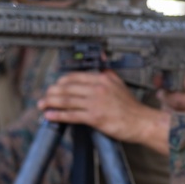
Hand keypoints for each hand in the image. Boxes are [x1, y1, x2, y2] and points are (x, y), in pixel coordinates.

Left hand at [39, 71, 171, 153]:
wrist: (142, 122)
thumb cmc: (132, 107)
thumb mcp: (120, 84)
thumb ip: (108, 73)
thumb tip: (101, 61)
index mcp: (102, 79)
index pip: (74, 76)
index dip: (61, 81)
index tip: (55, 85)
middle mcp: (97, 89)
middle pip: (66, 87)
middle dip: (51, 92)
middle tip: (45, 95)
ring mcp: (95, 103)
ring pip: (66, 100)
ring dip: (50, 102)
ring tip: (42, 105)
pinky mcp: (94, 117)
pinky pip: (71, 115)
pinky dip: (57, 115)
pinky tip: (50, 115)